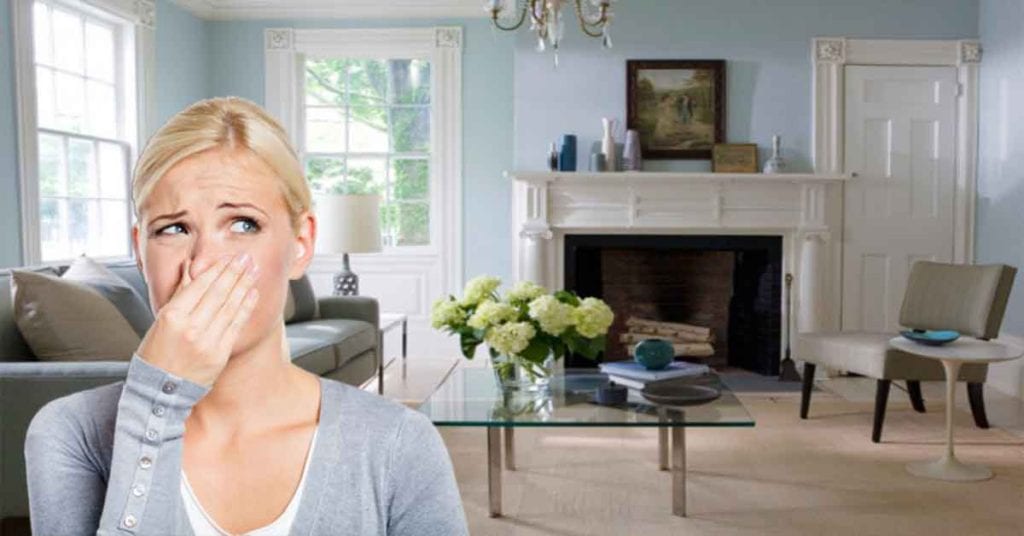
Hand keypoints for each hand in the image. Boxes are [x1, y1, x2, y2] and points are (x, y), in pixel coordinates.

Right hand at [136, 252, 260, 386]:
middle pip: (218, 293)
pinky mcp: (219, 355)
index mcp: (172, 317)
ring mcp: (206, 342)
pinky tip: (252, 294)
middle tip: (246, 258)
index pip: (199, 286)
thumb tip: (191, 268)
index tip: (228, 258)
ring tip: (253, 271)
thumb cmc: (156, 355)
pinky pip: (236, 325)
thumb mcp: (160, 321)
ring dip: (244, 286)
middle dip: (234, 272)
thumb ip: (179, 294)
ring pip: (230, 307)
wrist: (158, 391)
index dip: (217, 270)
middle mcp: (190, 328)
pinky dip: (245, 307)